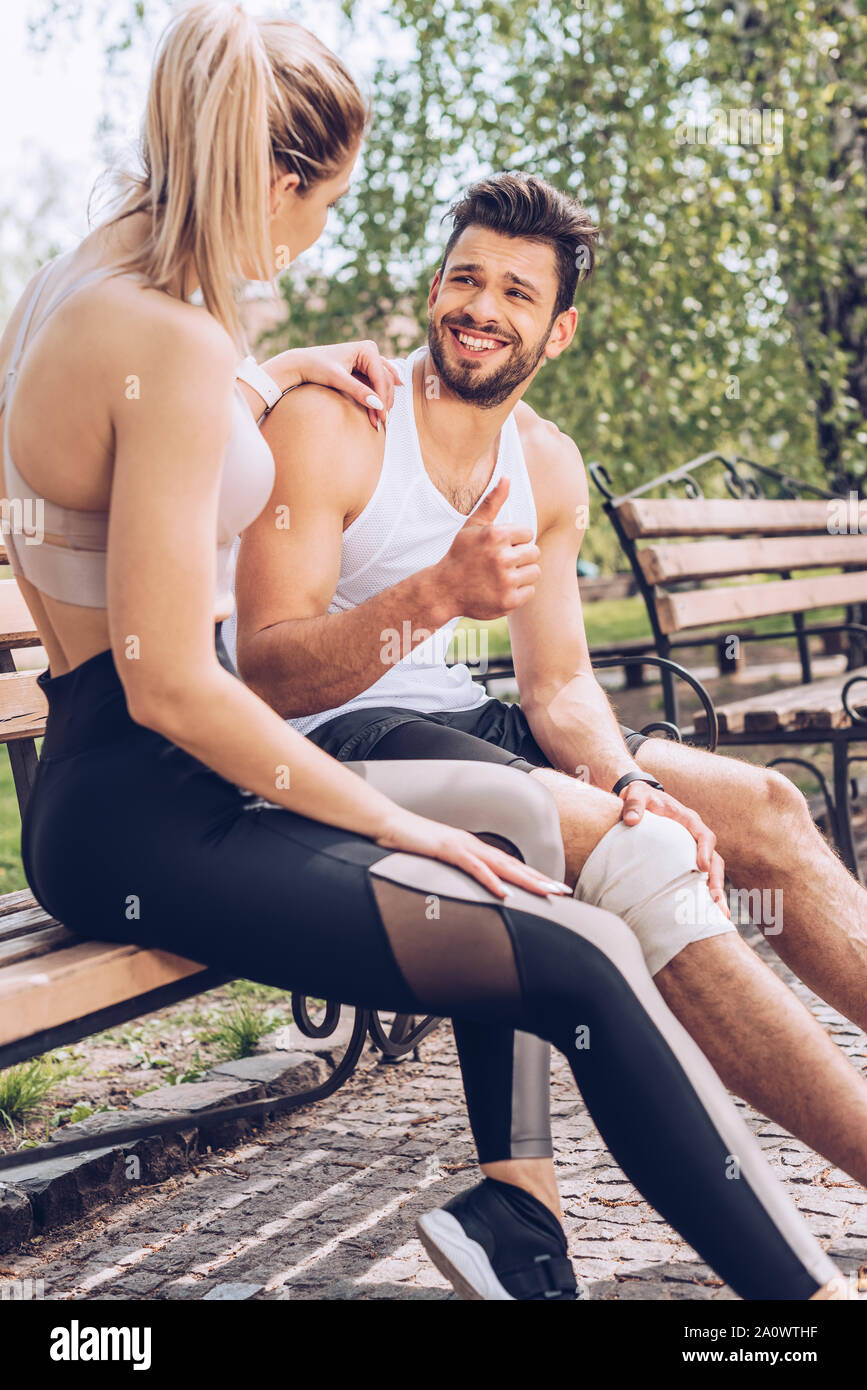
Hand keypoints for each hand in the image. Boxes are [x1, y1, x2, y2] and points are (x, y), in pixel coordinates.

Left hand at [277, 341, 401, 428]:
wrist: (301, 364)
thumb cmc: (316, 366)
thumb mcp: (337, 379)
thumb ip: (358, 391)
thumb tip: (378, 405)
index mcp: (367, 349)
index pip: (380, 378)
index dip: (382, 399)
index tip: (381, 417)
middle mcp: (370, 351)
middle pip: (384, 380)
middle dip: (383, 401)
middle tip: (381, 422)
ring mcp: (367, 358)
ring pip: (383, 381)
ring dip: (383, 400)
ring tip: (381, 417)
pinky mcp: (363, 366)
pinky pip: (377, 381)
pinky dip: (380, 393)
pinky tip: (388, 401)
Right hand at [375, 808, 570, 899]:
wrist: (386, 823)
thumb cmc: (409, 842)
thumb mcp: (436, 859)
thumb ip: (454, 869)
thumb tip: (468, 886)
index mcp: (472, 848)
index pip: (509, 865)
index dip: (532, 876)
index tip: (553, 889)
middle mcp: (472, 844)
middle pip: (513, 864)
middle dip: (540, 878)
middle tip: (563, 892)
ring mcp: (461, 845)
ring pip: (501, 865)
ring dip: (526, 880)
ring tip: (546, 892)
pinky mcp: (446, 849)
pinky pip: (473, 867)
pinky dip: (490, 880)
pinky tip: (504, 893)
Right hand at [435, 477, 541, 620]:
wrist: (443, 590)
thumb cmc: (461, 554)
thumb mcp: (472, 525)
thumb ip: (492, 501)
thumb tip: (507, 477)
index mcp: (495, 535)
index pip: (527, 534)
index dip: (514, 541)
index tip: (498, 548)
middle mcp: (502, 557)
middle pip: (534, 553)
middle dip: (519, 557)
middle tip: (499, 564)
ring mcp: (505, 581)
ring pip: (534, 572)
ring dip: (521, 574)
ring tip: (502, 576)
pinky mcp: (508, 601)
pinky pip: (529, 591)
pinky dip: (518, 592)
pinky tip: (500, 589)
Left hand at [618, 782, 728, 914]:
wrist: (639, 799)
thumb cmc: (640, 796)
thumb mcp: (636, 794)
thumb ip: (634, 804)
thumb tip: (632, 820)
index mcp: (689, 820)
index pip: (704, 835)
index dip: (705, 851)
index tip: (701, 867)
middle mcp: (695, 836)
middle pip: (714, 860)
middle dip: (717, 881)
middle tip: (716, 902)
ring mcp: (692, 849)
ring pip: (710, 872)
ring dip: (715, 893)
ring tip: (718, 915)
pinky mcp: (685, 860)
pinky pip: (697, 878)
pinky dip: (701, 894)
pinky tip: (701, 912)